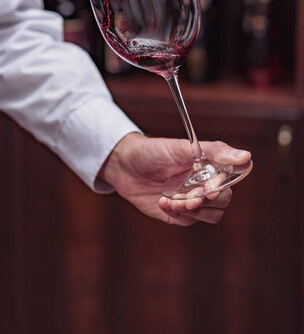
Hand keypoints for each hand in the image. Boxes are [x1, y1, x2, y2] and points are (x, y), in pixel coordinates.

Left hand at [99, 132, 251, 226]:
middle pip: (223, 200)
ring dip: (194, 211)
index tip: (209, 185)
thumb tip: (245, 156)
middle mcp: (203, 184)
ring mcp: (191, 200)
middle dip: (207, 201)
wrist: (123, 165)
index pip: (230, 180)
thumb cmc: (153, 151)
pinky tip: (161, 201)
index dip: (222, 185)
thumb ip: (214, 151)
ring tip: (172, 200)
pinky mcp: (177, 214)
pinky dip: (177, 213)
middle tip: (189, 198)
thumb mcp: (181, 147)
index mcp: (208, 166)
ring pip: (211, 215)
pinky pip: (188, 222)